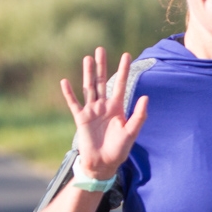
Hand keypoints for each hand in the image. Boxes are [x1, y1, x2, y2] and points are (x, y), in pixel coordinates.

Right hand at [60, 47, 147, 180]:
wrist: (103, 162)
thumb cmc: (119, 149)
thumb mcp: (132, 132)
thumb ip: (139, 115)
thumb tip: (145, 96)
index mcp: (118, 107)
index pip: (121, 84)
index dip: (123, 70)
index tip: (126, 55)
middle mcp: (104, 106)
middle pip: (102, 81)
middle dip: (102, 66)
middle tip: (100, 49)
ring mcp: (91, 111)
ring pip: (89, 88)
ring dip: (87, 73)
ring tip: (87, 58)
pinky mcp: (81, 118)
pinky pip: (74, 103)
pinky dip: (69, 93)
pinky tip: (65, 81)